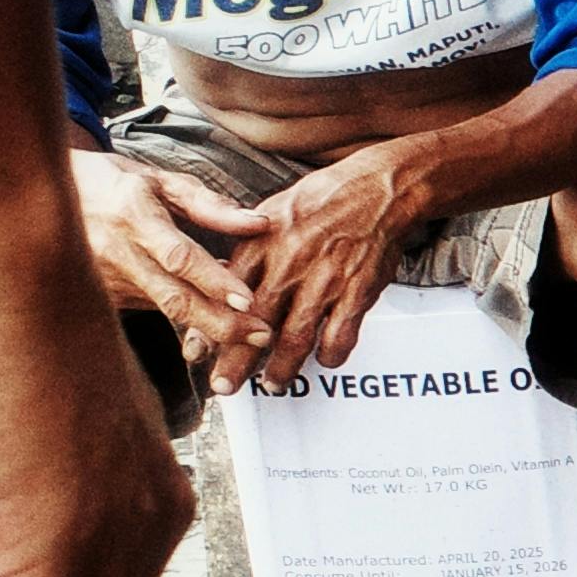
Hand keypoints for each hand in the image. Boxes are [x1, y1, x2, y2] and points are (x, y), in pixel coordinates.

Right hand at [70, 153, 260, 377]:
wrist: (42, 197)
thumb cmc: (111, 183)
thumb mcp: (158, 181)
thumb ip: (209, 204)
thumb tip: (260, 224)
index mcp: (132, 215)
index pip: (178, 257)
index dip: (213, 281)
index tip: (248, 301)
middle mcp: (116, 252)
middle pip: (173, 299)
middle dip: (221, 323)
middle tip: (262, 335)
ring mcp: (105, 280)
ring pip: (166, 310)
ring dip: (209, 324)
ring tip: (250, 331)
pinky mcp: (103, 297)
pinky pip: (153, 309)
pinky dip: (185, 316)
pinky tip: (213, 316)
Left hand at [208, 147, 432, 389]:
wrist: (378, 189)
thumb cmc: (321, 201)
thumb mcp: (270, 214)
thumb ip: (248, 251)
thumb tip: (222, 282)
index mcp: (261, 245)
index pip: (226, 296)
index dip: (209, 329)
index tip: (199, 354)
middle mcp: (288, 265)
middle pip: (255, 323)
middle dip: (236, 361)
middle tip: (224, 387)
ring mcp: (325, 280)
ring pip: (296, 336)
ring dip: (282, 367)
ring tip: (273, 385)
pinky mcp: (358, 291)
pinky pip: (341, 334)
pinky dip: (331, 353)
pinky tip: (325, 361)